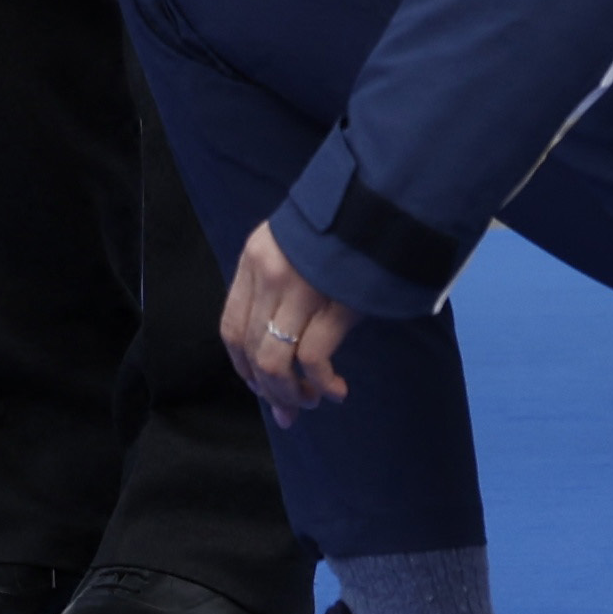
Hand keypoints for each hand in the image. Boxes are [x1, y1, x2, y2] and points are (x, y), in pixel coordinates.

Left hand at [219, 223, 356, 417]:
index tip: (260, 388)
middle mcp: (269, 275)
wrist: (381, 202)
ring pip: (275, 362)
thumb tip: (274, 348)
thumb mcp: (294, 245)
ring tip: (311, 401)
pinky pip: (313, 359)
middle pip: (253, 351)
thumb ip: (277, 285)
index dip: (243, 366)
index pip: (231, 327)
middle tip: (290, 411)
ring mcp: (300, 289)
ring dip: (292, 394)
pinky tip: (336, 391)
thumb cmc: (340, 230)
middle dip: (270, 391)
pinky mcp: (335, 303)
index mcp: (254, 259)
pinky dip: (322, 384)